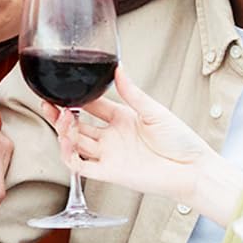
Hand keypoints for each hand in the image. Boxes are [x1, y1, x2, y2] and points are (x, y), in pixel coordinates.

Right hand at [45, 70, 241, 216]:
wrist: (193, 170)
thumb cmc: (181, 142)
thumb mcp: (154, 111)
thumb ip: (132, 93)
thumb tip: (118, 69)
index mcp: (122, 119)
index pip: (91, 106)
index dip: (75, 98)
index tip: (64, 88)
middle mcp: (111, 137)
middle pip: (76, 125)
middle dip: (59, 114)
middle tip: (48, 103)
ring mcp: (108, 155)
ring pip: (74, 143)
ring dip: (62, 131)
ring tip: (59, 117)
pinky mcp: (108, 172)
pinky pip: (80, 166)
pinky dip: (68, 155)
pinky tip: (65, 142)